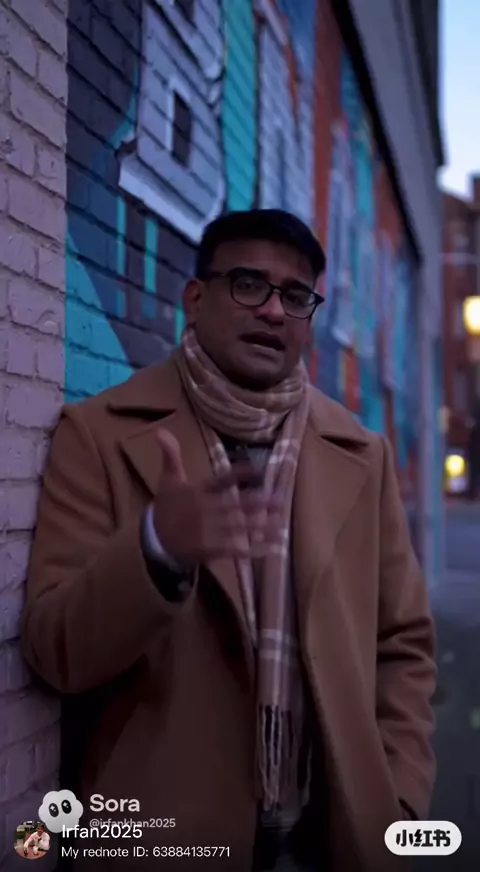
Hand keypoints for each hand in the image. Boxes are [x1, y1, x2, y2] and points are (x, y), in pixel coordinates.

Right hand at [153, 429, 281, 566]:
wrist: (152, 539)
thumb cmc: (166, 507)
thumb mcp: (168, 479)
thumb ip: (170, 455)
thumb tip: (161, 430)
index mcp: (198, 491)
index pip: (221, 479)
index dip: (240, 474)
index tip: (258, 469)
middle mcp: (204, 510)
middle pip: (234, 505)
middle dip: (258, 503)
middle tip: (281, 500)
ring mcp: (207, 531)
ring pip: (238, 527)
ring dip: (261, 526)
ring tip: (282, 523)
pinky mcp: (208, 549)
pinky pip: (234, 550)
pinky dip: (253, 550)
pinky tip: (271, 548)